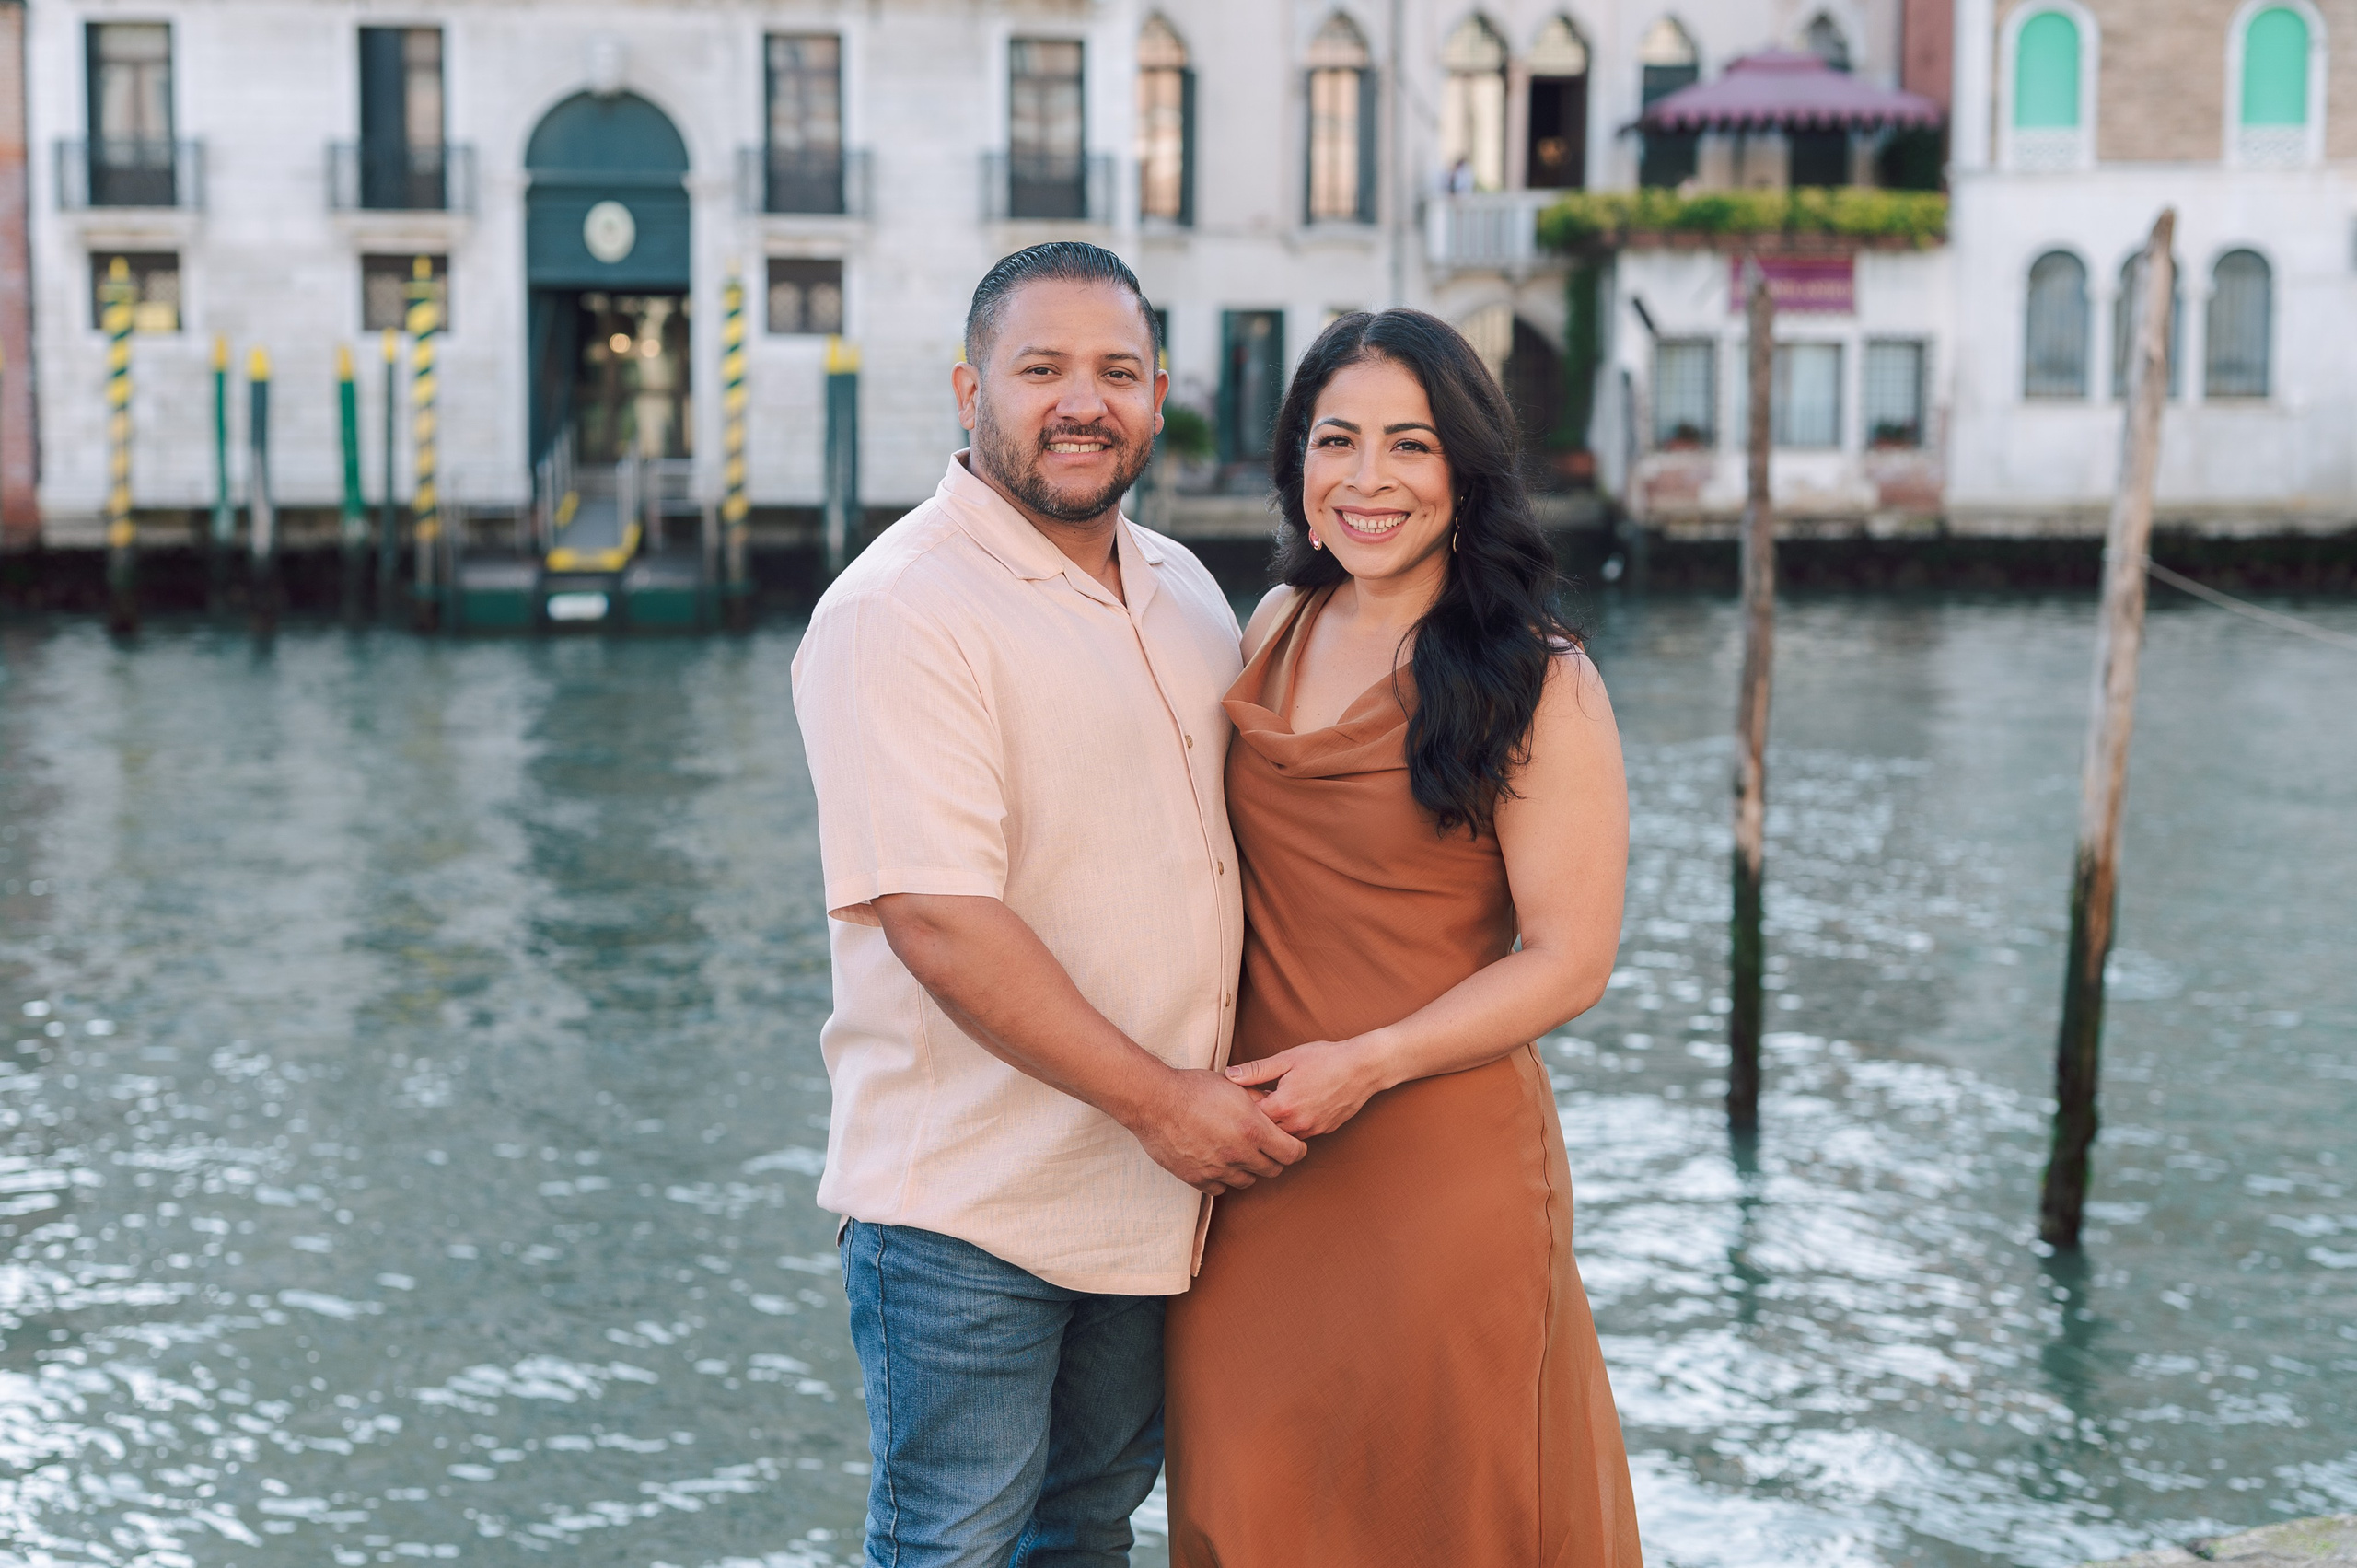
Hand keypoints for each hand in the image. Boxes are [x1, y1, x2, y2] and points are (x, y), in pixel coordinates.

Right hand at [1124, 1069, 1307, 1195]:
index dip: (1296, 1149)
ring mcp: (1218, 1169)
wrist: (1154, 1102)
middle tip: (1267, 1148)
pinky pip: (1221, 1188)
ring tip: (1240, 1153)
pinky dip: (1224, 1178)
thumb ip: (1258, 1098)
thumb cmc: (1193, 1088)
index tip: (1293, 1145)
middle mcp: (1239, 1153)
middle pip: (1272, 1170)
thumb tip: (1275, 1104)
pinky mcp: (1198, 1179)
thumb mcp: (1233, 1085)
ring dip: (1249, 1169)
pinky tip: (1218, 1163)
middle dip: (1274, 1159)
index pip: (1291, 1153)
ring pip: (1248, 1181)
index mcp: (1252, 1129)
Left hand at [1223, 1039, 1388, 1137]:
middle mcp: (1297, 1124)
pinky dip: (1294, 1124)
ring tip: (1278, 1101)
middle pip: (1265, 1130)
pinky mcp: (1324, 1131)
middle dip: (1259, 1117)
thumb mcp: (1288, 1059)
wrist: (1363, 1067)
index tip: (1246, 1093)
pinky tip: (1296, 1105)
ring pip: (1283, 1135)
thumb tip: (1229, 1075)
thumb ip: (1256, 1070)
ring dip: (1277, 1122)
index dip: (1245, 1105)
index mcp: (1283, 1106)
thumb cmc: (1326, 1058)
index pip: (1251, 1116)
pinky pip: (1301, 1133)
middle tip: (1260, 1097)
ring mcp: (1312, 1130)